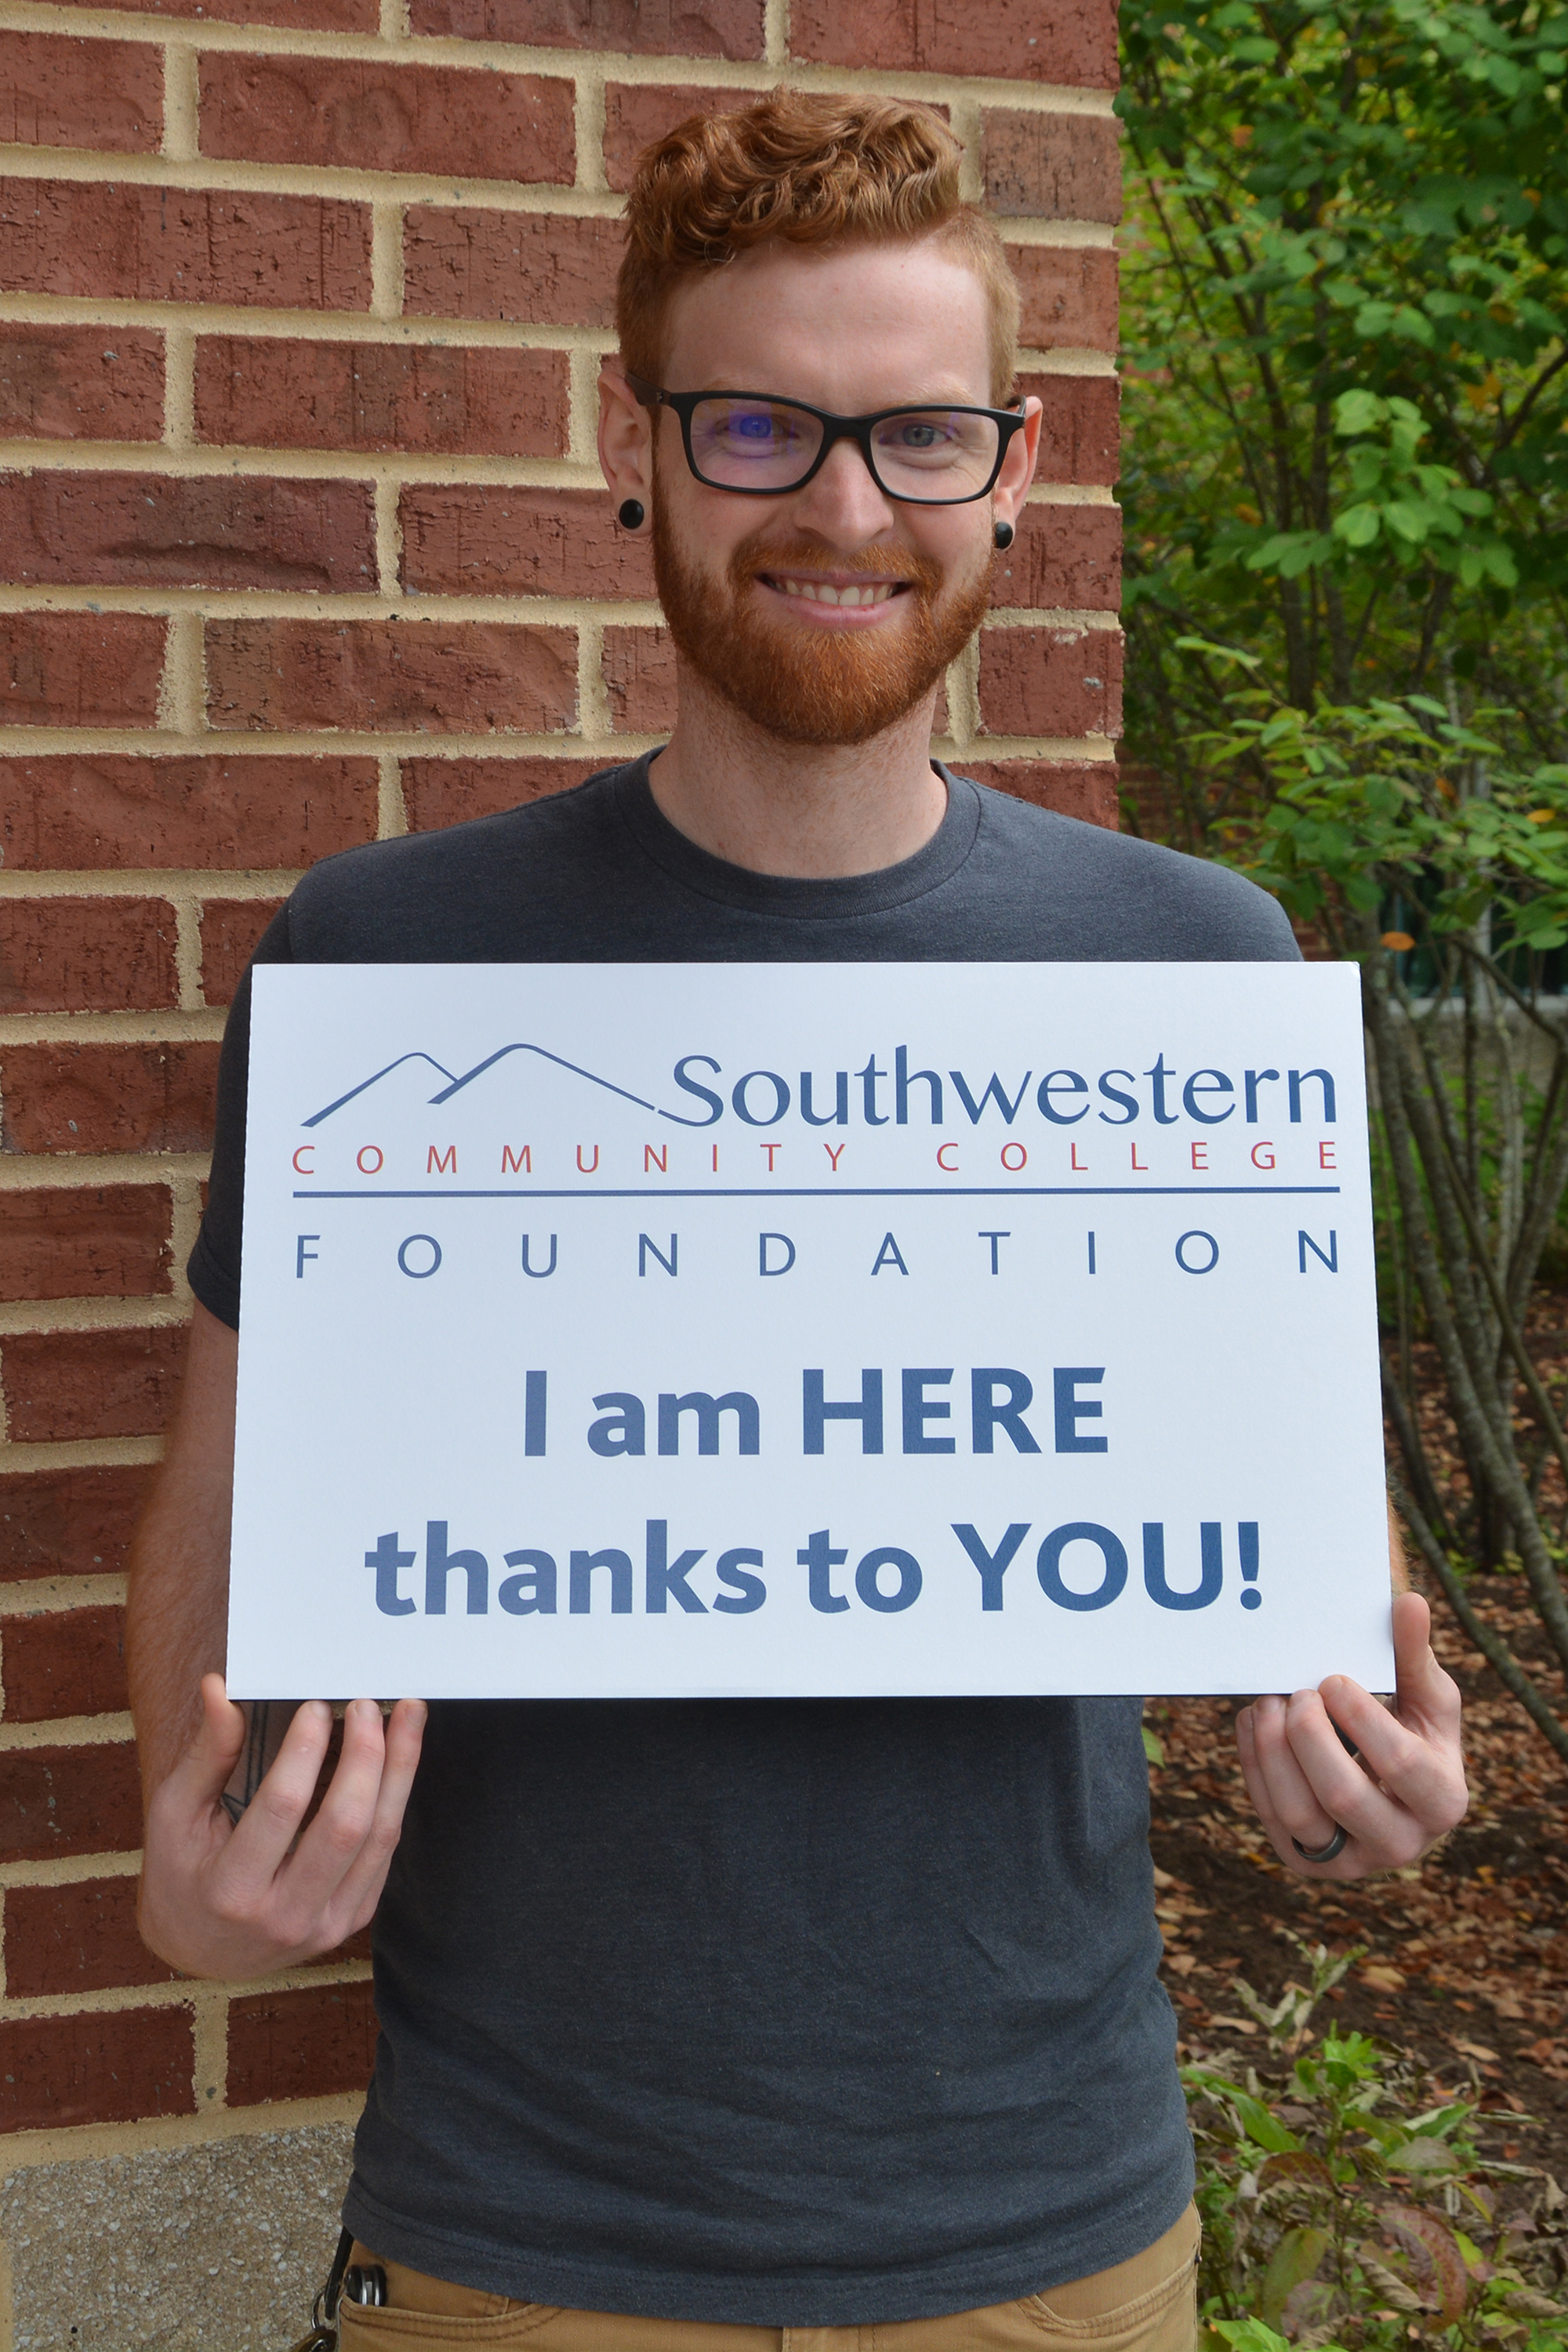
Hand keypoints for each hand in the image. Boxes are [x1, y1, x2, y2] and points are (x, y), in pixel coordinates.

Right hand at [138, 1675, 426, 1976]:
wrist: (199, 1951)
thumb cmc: (181, 1873)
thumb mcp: (175, 1815)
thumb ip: (207, 1754)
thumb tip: (219, 1687)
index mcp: (231, 1890)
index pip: (282, 1809)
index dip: (304, 1751)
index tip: (316, 1706)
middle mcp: (284, 1916)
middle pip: (344, 1826)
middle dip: (365, 1756)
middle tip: (366, 1704)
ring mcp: (325, 1925)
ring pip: (379, 1838)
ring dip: (399, 1770)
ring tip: (407, 1716)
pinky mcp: (351, 1922)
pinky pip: (384, 1854)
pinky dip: (395, 1800)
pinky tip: (400, 1758)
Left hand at [1234, 1593, 1466, 1879]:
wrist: (1388, 1790)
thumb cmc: (1414, 1732)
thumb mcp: (1426, 1697)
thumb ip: (1415, 1654)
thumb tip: (1409, 1602)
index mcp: (1442, 1801)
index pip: (1401, 1765)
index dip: (1361, 1718)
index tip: (1332, 1679)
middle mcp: (1400, 1844)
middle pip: (1342, 1795)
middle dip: (1309, 1735)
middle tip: (1296, 1691)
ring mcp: (1349, 1860)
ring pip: (1296, 1813)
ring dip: (1272, 1750)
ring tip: (1268, 1702)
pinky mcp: (1304, 1859)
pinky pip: (1268, 1816)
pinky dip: (1253, 1764)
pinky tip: (1253, 1722)